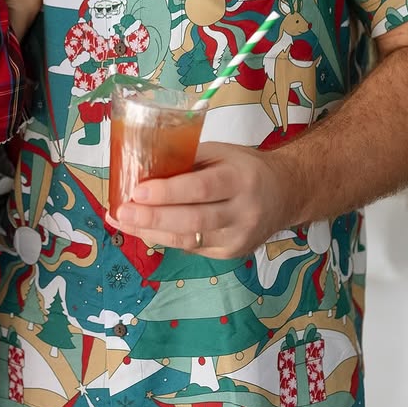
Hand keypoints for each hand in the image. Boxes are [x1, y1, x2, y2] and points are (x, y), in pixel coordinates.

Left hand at [108, 141, 296, 259]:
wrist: (286, 194)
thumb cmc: (244, 167)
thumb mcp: (221, 153)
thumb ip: (186, 160)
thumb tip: (140, 167)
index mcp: (241, 179)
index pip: (201, 188)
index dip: (168, 192)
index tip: (136, 191)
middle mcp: (243, 212)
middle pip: (192, 221)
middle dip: (151, 218)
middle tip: (121, 212)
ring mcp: (238, 238)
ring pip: (188, 240)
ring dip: (150, 232)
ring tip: (123, 222)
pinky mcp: (231, 254)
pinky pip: (191, 248)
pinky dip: (164, 238)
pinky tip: (143, 229)